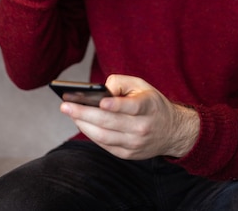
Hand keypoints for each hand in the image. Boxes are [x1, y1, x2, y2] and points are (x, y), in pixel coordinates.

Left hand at [60, 75, 199, 160]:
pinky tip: (81, 123)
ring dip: (83, 124)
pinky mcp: (128, 155)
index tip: (100, 100)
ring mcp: (135, 144)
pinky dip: (91, 134)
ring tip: (69, 112)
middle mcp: (143, 127)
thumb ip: (120, 82)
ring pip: (104, 136)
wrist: (172, 131)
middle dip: (84, 113)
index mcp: (149, 107)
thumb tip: (99, 90)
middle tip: (65, 105)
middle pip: (110, 123)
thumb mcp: (142, 85)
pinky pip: (105, 145)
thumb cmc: (151, 103)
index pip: (131, 107)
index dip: (116, 105)